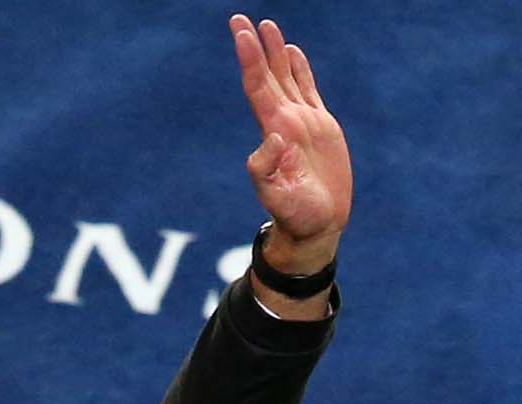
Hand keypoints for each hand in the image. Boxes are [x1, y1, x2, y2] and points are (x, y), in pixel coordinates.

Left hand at [230, 14, 350, 272]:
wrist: (315, 226)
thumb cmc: (296, 215)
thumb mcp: (280, 196)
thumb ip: (270, 170)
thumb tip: (272, 138)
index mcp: (274, 132)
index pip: (257, 86)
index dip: (249, 59)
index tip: (241, 33)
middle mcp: (284, 122)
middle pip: (266, 76)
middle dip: (255, 47)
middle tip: (240, 18)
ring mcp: (301, 122)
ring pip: (286, 78)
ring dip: (275, 53)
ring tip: (267, 26)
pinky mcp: (319, 127)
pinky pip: (307, 90)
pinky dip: (300, 70)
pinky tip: (293, 53)